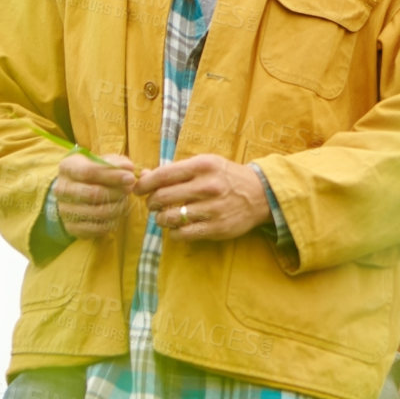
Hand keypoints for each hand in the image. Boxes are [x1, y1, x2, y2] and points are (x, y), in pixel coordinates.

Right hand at [55, 153, 140, 238]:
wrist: (76, 193)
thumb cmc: (94, 174)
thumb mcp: (102, 162)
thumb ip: (116, 162)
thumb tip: (128, 168)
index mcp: (67, 168)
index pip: (89, 171)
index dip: (112, 175)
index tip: (130, 177)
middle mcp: (61, 189)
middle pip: (94, 193)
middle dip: (117, 192)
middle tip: (129, 189)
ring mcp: (64, 210)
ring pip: (98, 212)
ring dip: (117, 207)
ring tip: (123, 200)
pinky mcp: (71, 227)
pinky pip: (98, 228)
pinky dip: (112, 221)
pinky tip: (116, 213)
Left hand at [133, 154, 270, 241]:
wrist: (261, 194)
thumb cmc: (227, 177)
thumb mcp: (205, 164)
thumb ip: (176, 170)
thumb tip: (145, 176)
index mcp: (202, 166)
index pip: (162, 175)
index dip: (144, 184)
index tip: (138, 189)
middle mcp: (207, 186)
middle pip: (162, 197)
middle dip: (151, 203)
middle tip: (153, 204)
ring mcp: (212, 208)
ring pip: (170, 217)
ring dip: (161, 219)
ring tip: (164, 216)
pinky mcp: (217, 227)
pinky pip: (183, 234)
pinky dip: (174, 232)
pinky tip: (177, 228)